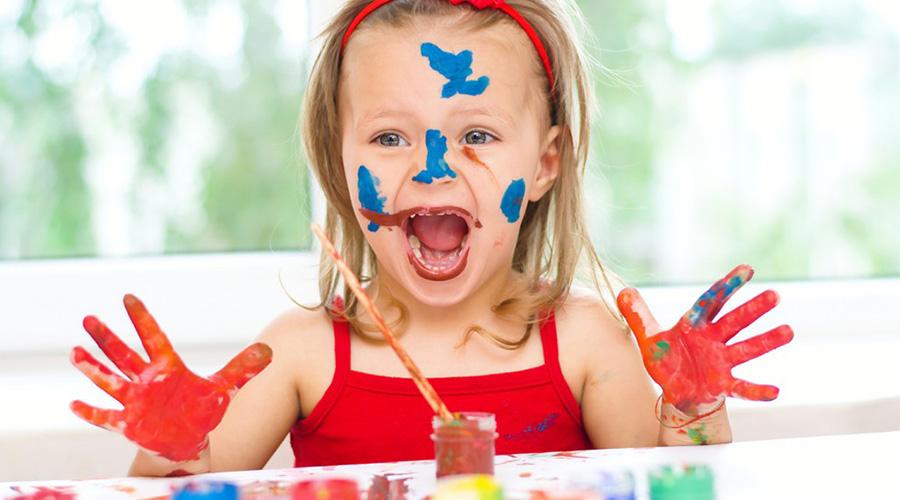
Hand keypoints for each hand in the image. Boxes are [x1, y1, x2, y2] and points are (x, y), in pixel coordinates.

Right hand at [70, 294, 271, 461]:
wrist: (188, 440)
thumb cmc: (201, 410)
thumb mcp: (224, 389)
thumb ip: (244, 369)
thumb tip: (271, 349)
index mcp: (167, 367)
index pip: (153, 337)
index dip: (142, 318)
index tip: (128, 297)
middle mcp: (147, 380)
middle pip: (124, 355)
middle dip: (107, 338)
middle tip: (88, 318)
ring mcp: (135, 401)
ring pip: (110, 382)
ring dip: (93, 369)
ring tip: (74, 352)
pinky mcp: (129, 423)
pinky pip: (106, 418)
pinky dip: (91, 413)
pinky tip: (74, 405)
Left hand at [617, 265, 792, 413]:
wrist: (677, 392)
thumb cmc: (668, 362)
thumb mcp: (650, 339)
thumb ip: (638, 317)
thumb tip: (623, 290)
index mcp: (697, 325)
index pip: (713, 301)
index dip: (728, 285)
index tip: (748, 269)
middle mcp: (714, 339)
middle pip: (735, 321)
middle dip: (753, 309)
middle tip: (775, 295)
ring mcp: (722, 361)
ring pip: (746, 348)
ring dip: (766, 341)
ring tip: (788, 331)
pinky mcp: (724, 384)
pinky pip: (742, 387)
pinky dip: (758, 390)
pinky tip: (775, 391)